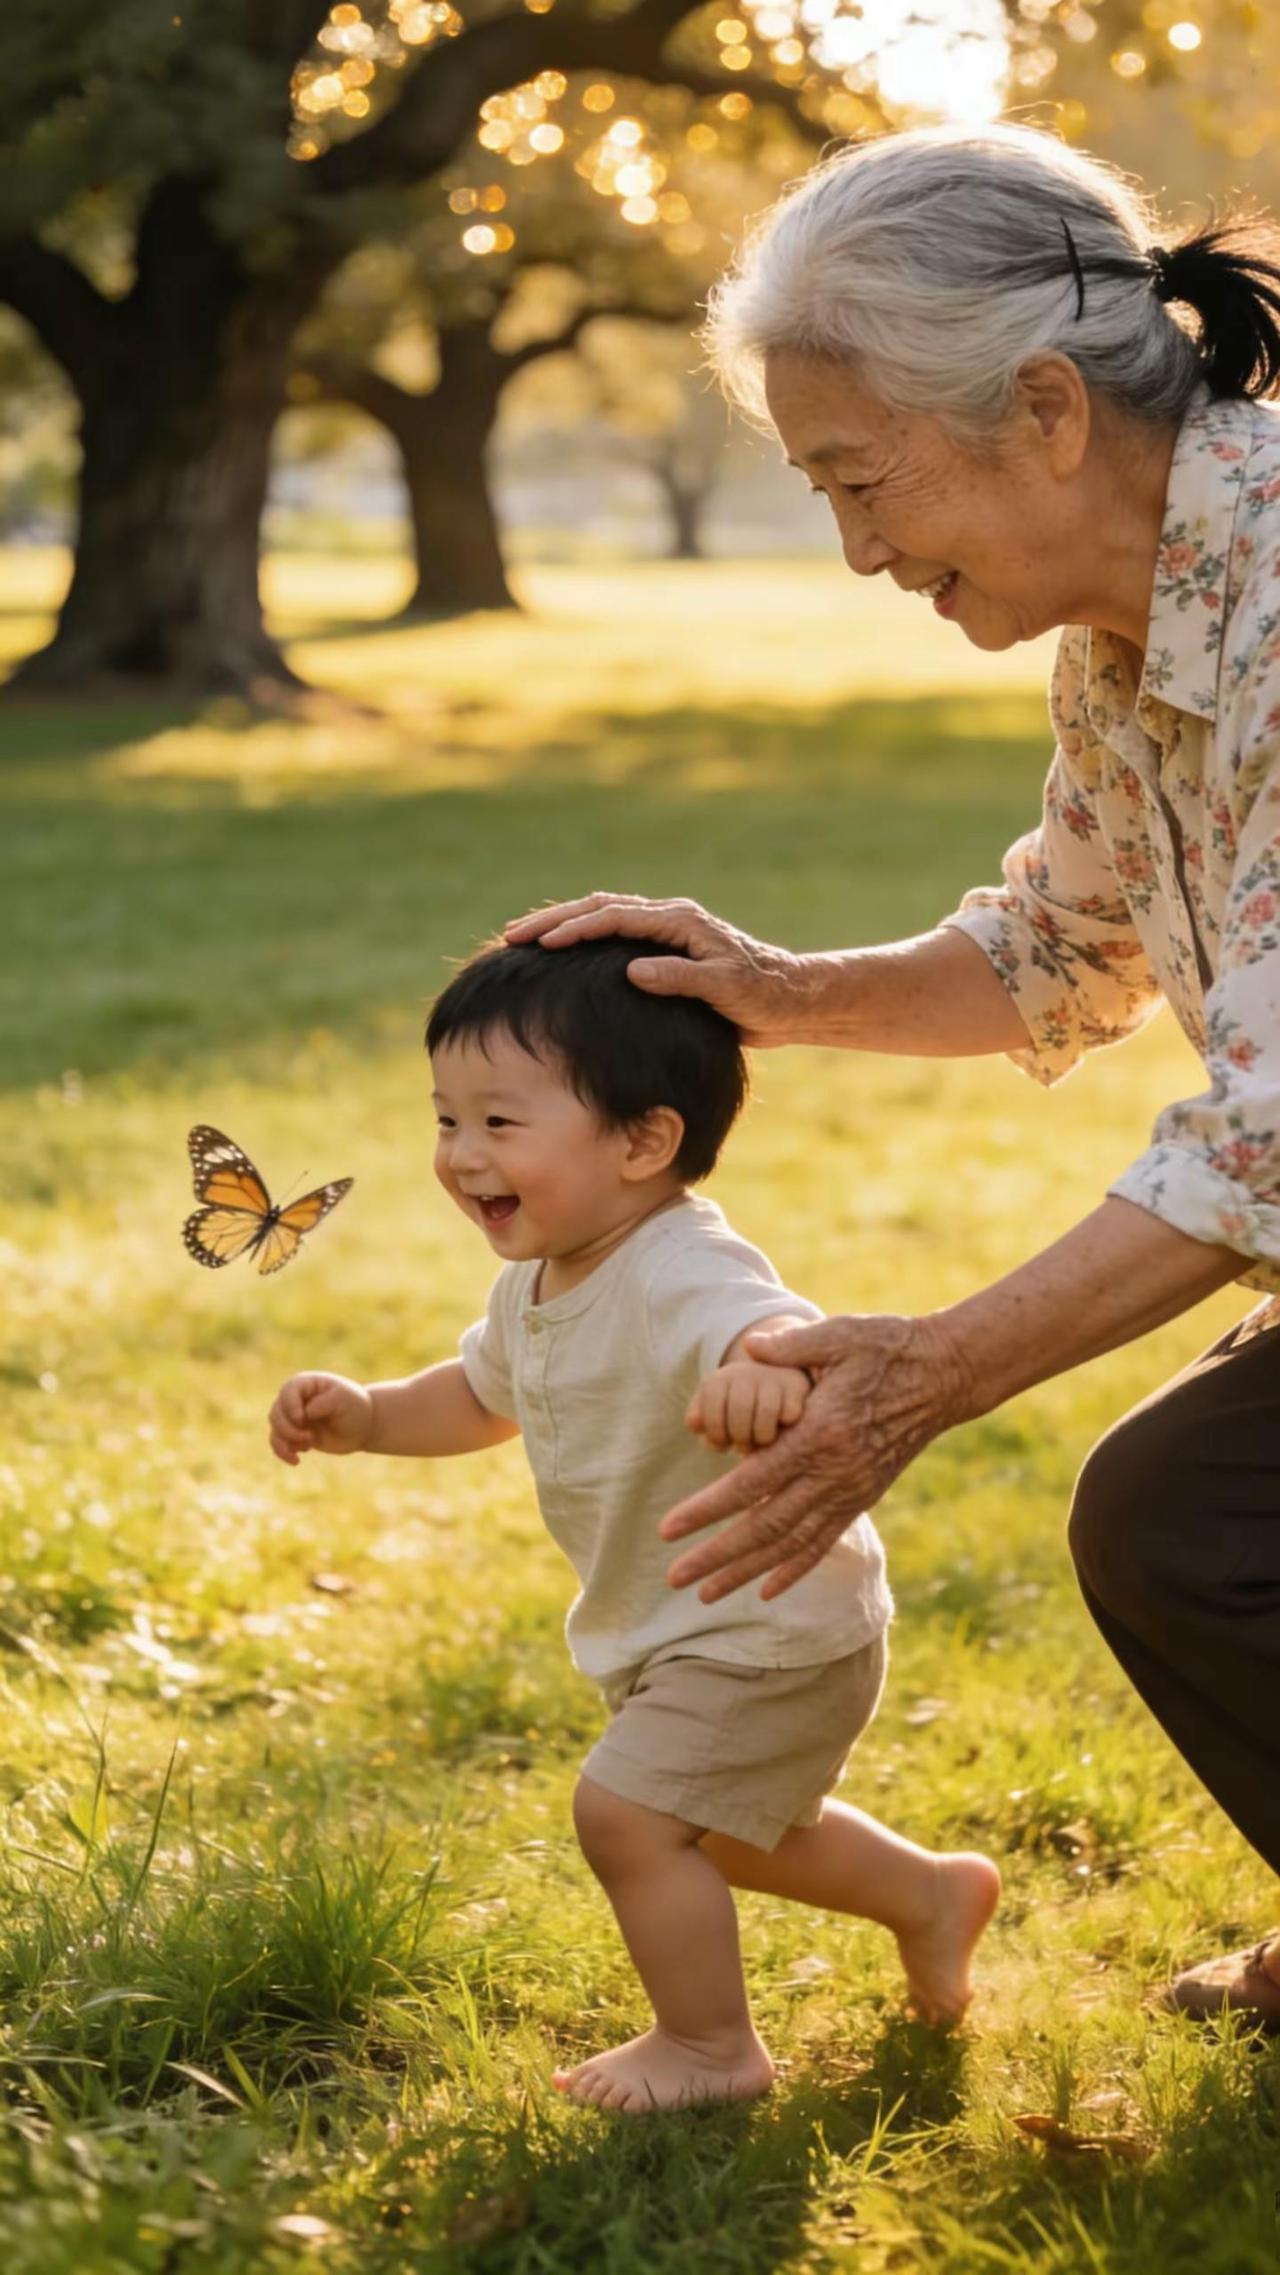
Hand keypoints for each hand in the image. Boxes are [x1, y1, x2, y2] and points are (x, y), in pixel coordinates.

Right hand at [268, 1371, 373, 1463]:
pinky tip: (296, 1460)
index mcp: (306, 1384)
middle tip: (309, 1437)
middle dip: (288, 1428)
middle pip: (276, 1412)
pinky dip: (283, 1452)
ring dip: (285, 1441)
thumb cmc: (355, 1407)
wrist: (362, 1427)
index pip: (288, 1390)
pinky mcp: (294, 1435)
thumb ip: (324, 1402)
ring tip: (307, 1446)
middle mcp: (295, 1399)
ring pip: (275, 1429)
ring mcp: (293, 1418)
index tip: (302, 1418)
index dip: (290, 1406)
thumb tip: (305, 1413)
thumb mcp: (344, 1399)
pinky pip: (278, 1443)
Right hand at [502, 891, 809, 1048]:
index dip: (575, 928)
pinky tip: (562, 954)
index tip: (540, 943)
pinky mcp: (667, 950)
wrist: (792, 1000)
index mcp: (680, 921)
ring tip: (525, 940)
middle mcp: (671, 918)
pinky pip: (616, 936)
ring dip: (565, 925)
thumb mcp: (725, 989)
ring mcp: (667, 932)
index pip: (615, 916)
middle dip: (554, 920)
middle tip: (512, 935)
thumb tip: (632, 969)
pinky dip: (585, 937)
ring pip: (604, 917)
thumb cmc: (763, 995)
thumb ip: (680, 978)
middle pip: (600, 908)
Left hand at [661, 1313, 973, 1601]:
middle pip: (765, 1527)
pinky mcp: (863, 1497)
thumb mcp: (840, 1335)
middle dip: (717, 1556)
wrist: (944, 1374)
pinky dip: (795, 1569)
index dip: (707, 1509)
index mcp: (820, 1435)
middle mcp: (835, 1474)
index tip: (669, 1528)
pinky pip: (824, 1541)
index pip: (752, 1484)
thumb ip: (792, 1346)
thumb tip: (748, 1347)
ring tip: (706, 1595)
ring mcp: (851, 1491)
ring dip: (746, 1572)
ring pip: (791, 1544)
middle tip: (674, 1576)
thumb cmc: (888, 1347)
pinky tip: (767, 1591)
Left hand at [686, 1357, 811, 1451]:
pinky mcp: (798, 1387)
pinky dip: (785, 1428)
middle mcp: (746, 1372)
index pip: (711, 1406)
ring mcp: (774, 1378)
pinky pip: (790, 1415)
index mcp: (720, 1379)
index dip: (715, 1432)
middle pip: (739, 1411)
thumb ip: (700, 1420)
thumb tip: (695, 1423)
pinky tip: (782, 1428)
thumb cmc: (739, 1409)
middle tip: (744, 1444)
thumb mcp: (716, 1412)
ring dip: (762, 1437)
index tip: (722, 1445)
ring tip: (761, 1441)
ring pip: (766, 1415)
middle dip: (740, 1437)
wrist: (776, 1382)